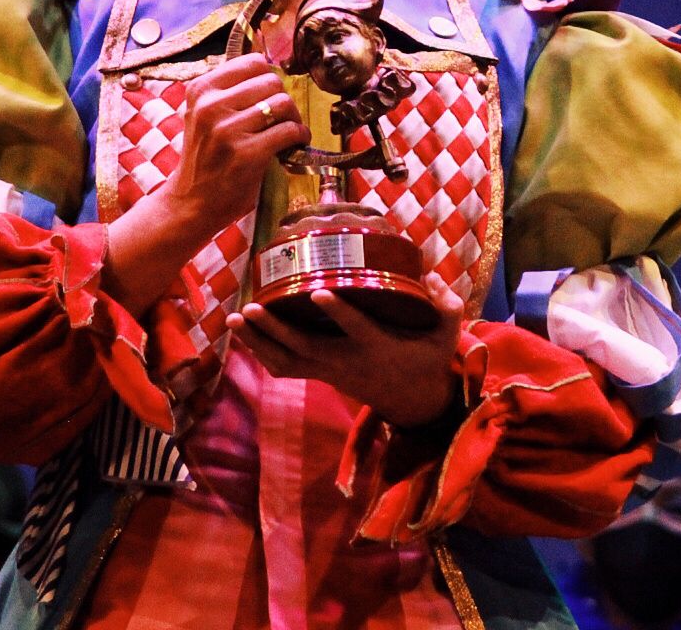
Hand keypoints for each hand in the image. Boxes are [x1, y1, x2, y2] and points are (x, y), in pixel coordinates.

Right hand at [107, 55, 309, 312]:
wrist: (191, 203)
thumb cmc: (204, 158)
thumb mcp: (204, 115)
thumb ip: (229, 92)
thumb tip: (271, 71)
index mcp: (201, 89)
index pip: (253, 62)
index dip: (269, 78)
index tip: (271, 95)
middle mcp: (211, 105)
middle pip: (272, 81)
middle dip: (284, 99)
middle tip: (283, 118)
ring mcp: (227, 130)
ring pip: (283, 103)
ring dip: (294, 118)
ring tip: (289, 131)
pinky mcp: (246, 153)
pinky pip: (289, 131)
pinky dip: (299, 137)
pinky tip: (294, 145)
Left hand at [229, 272, 465, 427]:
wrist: (414, 401)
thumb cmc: (428, 361)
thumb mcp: (446, 338)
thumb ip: (447, 308)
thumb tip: (435, 278)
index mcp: (376, 347)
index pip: (355, 328)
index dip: (337, 312)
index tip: (317, 292)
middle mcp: (347, 361)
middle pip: (305, 347)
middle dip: (275, 328)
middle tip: (250, 306)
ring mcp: (330, 371)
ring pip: (287, 360)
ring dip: (258, 341)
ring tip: (234, 317)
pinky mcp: (321, 375)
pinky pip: (285, 369)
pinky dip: (262, 354)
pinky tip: (243, 335)